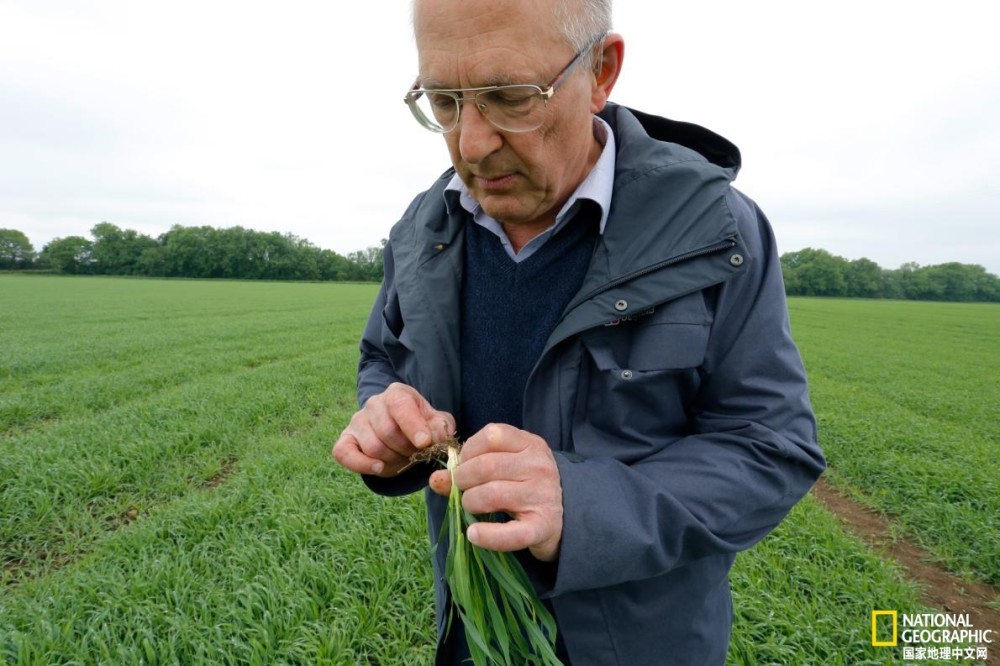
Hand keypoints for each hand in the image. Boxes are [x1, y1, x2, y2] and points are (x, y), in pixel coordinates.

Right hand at [333, 383, 454, 476]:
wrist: (403, 434)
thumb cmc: (422, 426)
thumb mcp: (437, 424)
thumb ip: (440, 428)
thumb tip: (433, 437)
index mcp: (397, 394)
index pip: (400, 406)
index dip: (413, 426)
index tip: (424, 443)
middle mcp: (374, 403)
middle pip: (387, 431)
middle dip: (406, 449)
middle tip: (415, 453)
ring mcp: (357, 421)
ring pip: (372, 447)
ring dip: (391, 459)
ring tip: (401, 457)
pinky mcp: (345, 440)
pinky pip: (343, 454)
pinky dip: (362, 465)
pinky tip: (379, 468)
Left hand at [429, 424, 562, 561]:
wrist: (564, 515)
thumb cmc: (527, 484)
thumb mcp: (506, 466)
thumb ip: (470, 467)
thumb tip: (435, 479)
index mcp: (531, 444)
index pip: (492, 435)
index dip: (468, 450)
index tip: (463, 464)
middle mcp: (539, 467)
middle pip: (487, 466)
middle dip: (463, 479)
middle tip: (462, 489)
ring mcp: (542, 496)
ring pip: (492, 495)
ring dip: (470, 503)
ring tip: (470, 506)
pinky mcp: (542, 527)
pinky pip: (510, 534)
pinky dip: (487, 536)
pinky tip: (474, 534)